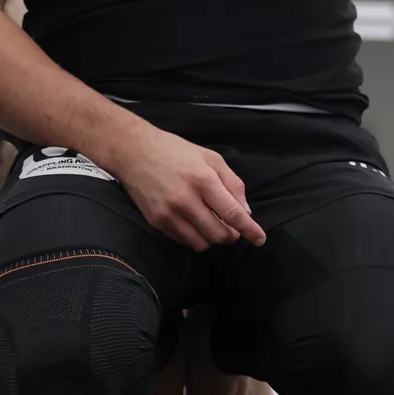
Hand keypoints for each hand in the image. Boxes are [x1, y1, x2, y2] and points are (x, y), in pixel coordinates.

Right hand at [109, 127, 263, 251]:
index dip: (249, 229)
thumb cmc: (175, 151)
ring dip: (213, 239)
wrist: (134, 152)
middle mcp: (185, 199)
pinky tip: (196, 224)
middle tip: (233, 228)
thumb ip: (232, 183)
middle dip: (231, 235)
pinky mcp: (156, 221)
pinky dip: (195, 237)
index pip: (232, 213)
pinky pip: (183, 241)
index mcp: (203, 180)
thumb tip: (246, 211)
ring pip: (201, 243)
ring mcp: (168, 213)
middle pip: (218, 234)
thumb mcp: (210, 158)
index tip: (260, 239)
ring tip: (214, 225)